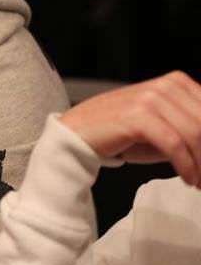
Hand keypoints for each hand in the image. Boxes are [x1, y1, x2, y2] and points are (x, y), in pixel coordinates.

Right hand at [60, 71, 200, 186]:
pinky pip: (173, 144)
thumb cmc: (119, 133)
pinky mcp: (137, 115)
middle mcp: (164, 86)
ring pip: (194, 134)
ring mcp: (149, 99)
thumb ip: (189, 131)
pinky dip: (186, 165)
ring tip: (200, 181)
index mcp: (175, 83)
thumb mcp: (162, 128)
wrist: (77, 133)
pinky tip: (189, 179)